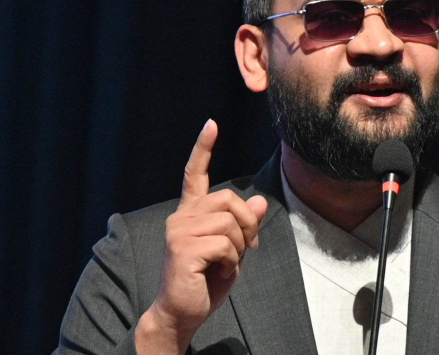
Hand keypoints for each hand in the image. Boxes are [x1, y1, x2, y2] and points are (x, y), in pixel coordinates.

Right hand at [135, 119, 267, 354]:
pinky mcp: (182, 249)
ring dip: (240, 246)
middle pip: (229, 198)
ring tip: (228, 263)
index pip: (195, 174)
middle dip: (248, 222)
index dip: (203, 149)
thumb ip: (244, 225)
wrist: (182, 313)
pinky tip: (220, 272)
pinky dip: (232, 261)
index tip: (211, 124)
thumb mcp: (233, 251)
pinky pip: (225, 244)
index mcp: (190, 214)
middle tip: (247, 247)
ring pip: (229, 222)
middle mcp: (180, 218)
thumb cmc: (206, 281)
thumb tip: (260, 201)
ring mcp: (179, 232)